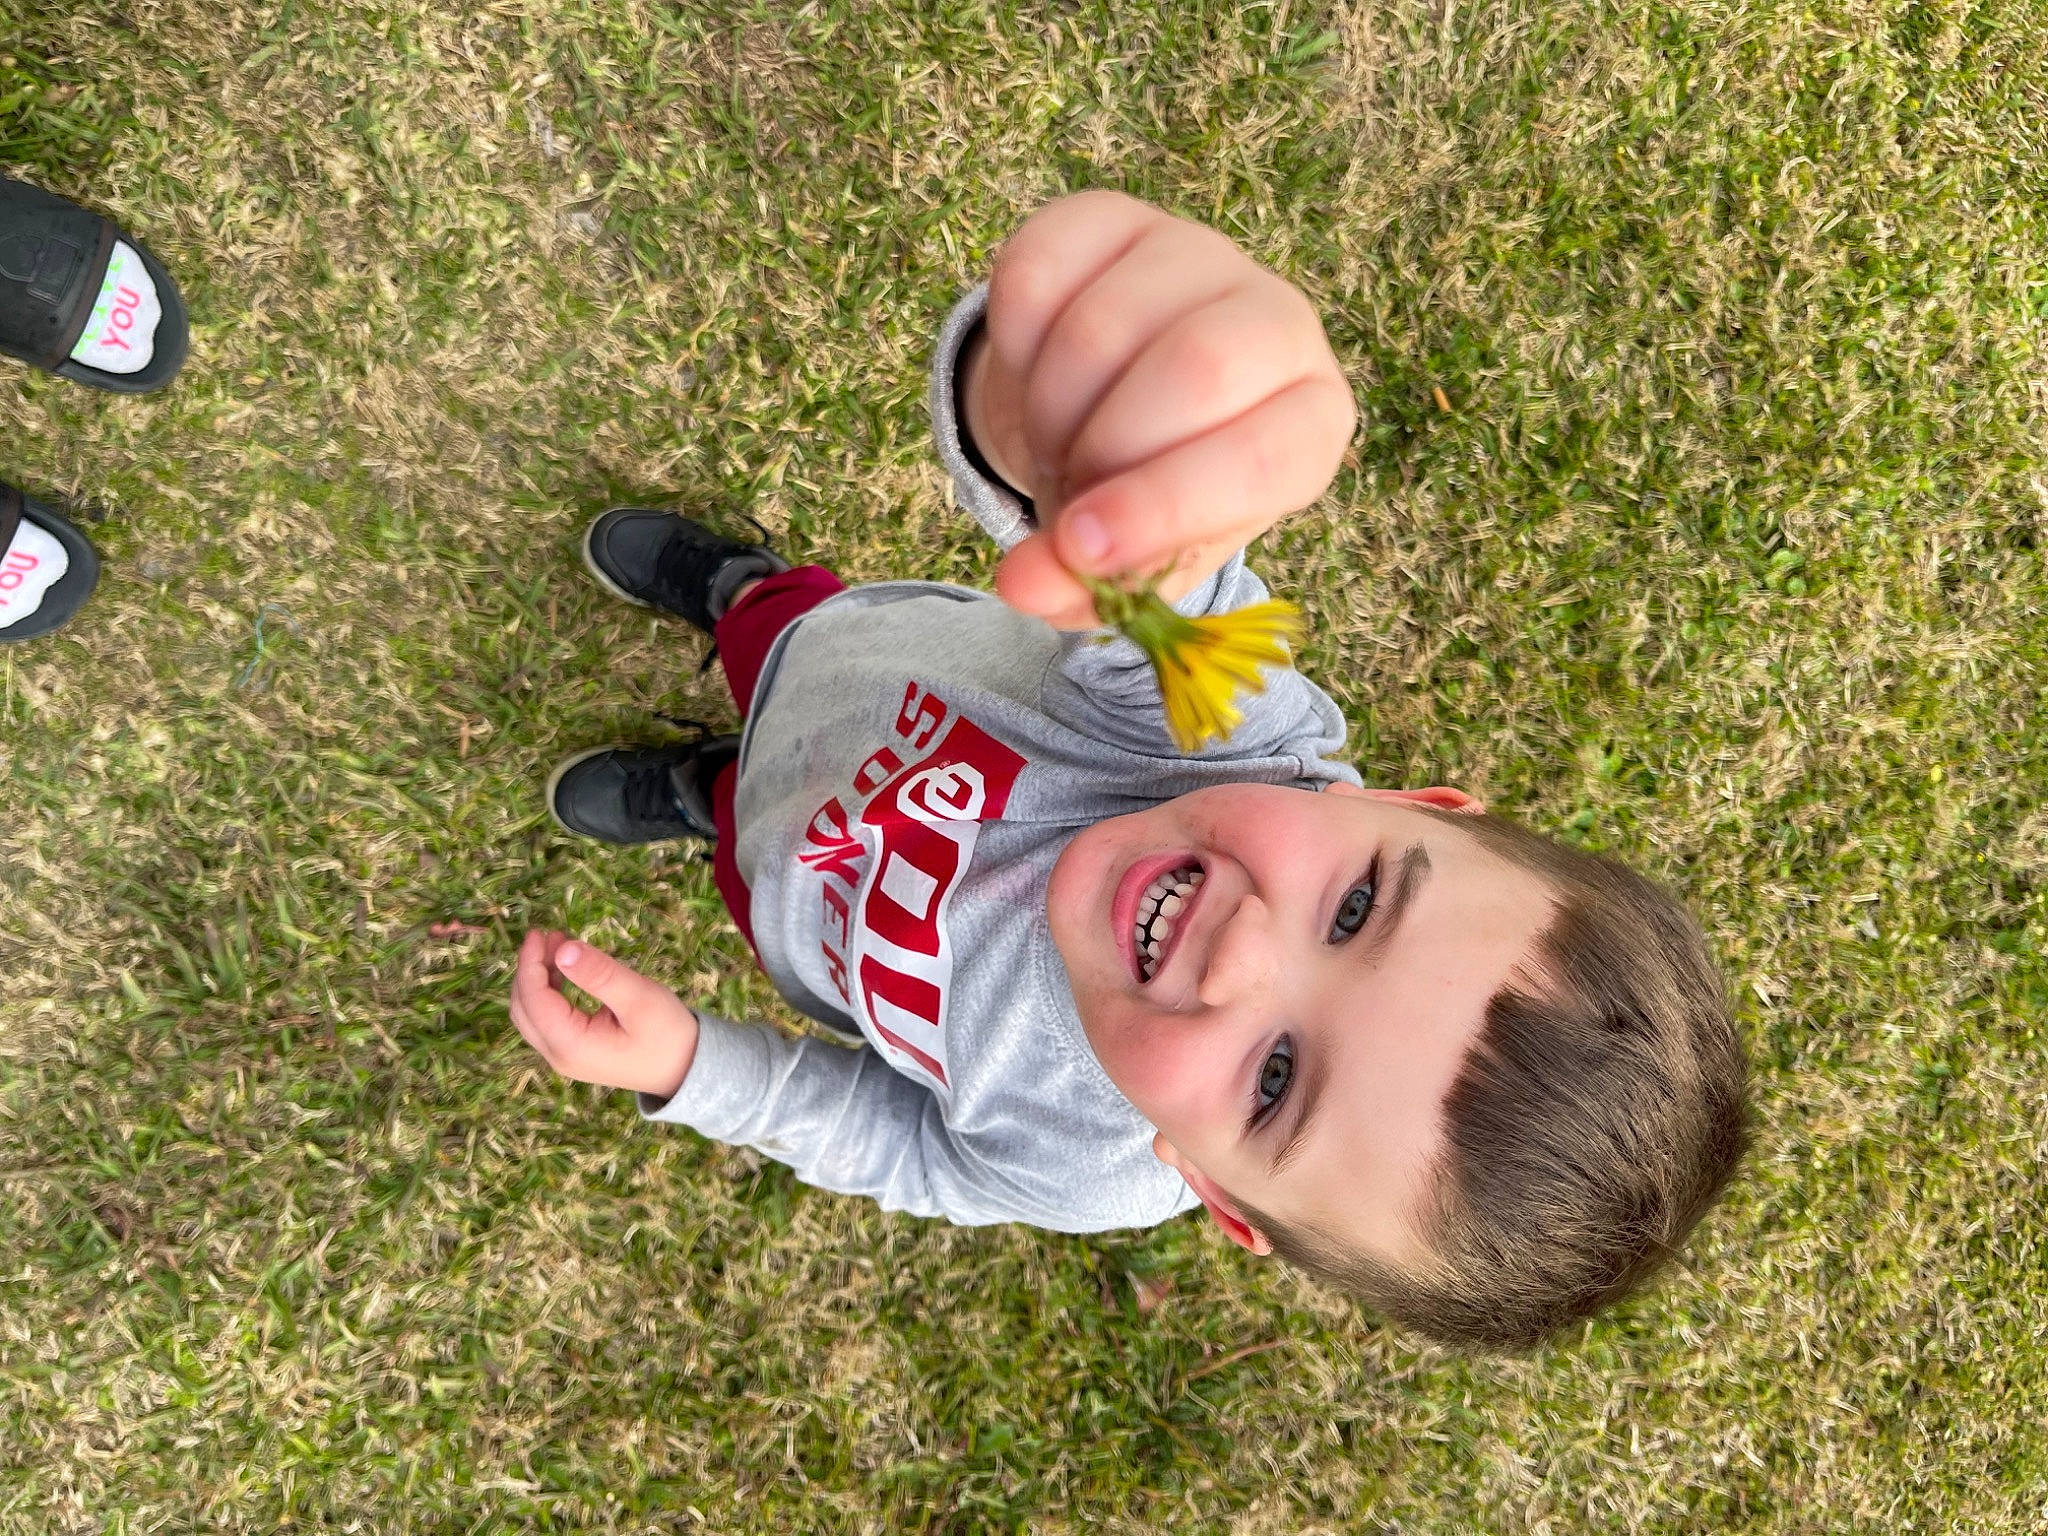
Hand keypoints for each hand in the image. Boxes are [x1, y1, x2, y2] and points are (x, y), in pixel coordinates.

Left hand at [508, 929, 699, 1099]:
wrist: (687, 1069)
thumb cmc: (668, 1033)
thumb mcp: (639, 997)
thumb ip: (600, 974)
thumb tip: (562, 949)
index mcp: (571, 1046)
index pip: (534, 1000)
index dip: (531, 963)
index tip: (539, 932)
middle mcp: (560, 1057)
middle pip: (524, 1009)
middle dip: (530, 969)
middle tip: (549, 935)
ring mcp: (565, 1058)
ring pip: (532, 1016)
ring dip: (538, 980)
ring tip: (558, 946)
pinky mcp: (573, 1053)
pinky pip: (546, 1021)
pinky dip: (548, 993)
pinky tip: (565, 971)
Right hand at [964, 189, 1356, 628]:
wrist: (1107, 409)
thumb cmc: (1146, 495)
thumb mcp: (1133, 563)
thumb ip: (1088, 588)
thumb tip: (1022, 584)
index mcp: (1310, 423)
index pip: (1264, 458)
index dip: (1166, 508)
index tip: (1083, 548)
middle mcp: (1277, 321)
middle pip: (1197, 370)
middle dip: (1104, 450)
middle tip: (1070, 489)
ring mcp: (1196, 256)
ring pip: (1102, 329)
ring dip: (1050, 415)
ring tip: (1058, 447)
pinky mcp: (1113, 219)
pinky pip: (1036, 275)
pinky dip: (1014, 351)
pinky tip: (1036, 378)